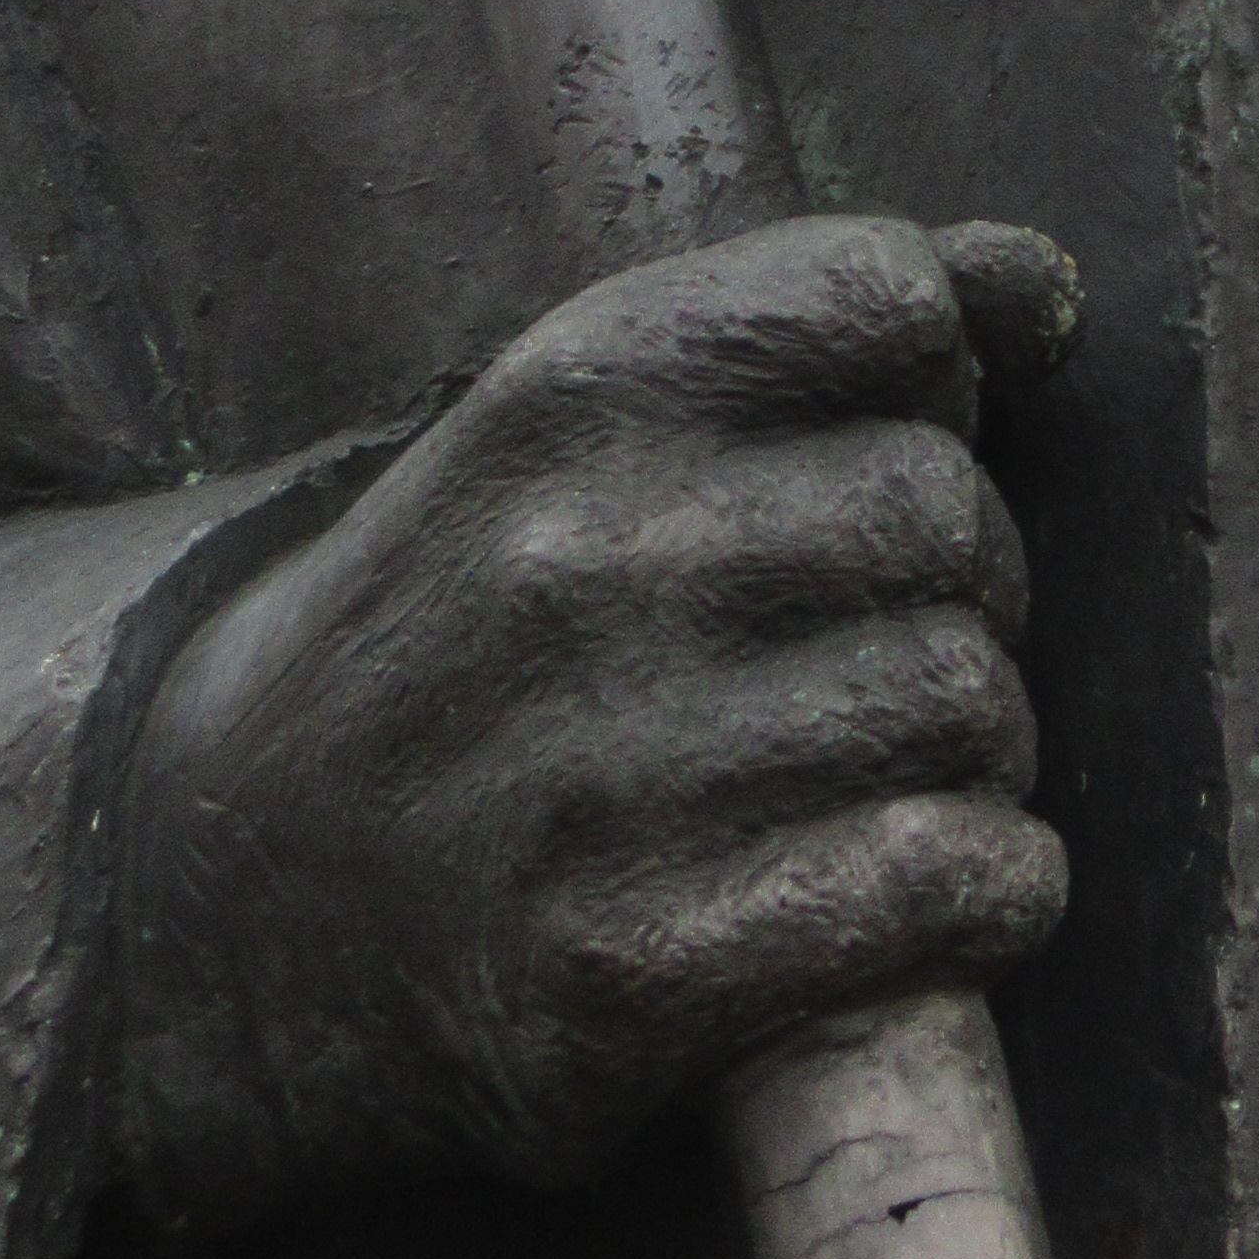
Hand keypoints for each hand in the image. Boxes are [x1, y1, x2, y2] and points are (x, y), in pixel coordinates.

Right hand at [109, 211, 1077, 1227]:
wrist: (221, 895)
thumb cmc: (468, 625)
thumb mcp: (584, 419)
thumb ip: (811, 322)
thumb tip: (1036, 286)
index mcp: (576, 388)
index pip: (891, 299)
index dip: (933, 382)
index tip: (883, 446)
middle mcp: (587, 559)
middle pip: (949, 517)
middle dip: (963, 583)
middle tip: (876, 643)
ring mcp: (603, 773)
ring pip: (967, 705)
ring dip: (973, 749)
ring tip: (877, 768)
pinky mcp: (626, 972)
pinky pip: (941, 886)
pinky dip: (989, 891)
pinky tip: (933, 888)